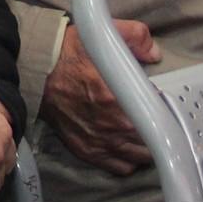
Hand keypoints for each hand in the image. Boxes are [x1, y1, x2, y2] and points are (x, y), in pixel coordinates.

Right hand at [43, 19, 161, 176]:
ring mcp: (100, 142)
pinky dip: (129, 161)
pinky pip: (121, 167)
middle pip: (152, 139)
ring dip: (147, 147)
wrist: (37, 71)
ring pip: (140, 157)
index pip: (156, 113)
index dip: (165, 109)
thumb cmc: (69, 54)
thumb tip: (155, 53)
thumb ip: (136, 36)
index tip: (165, 102)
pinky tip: (130, 148)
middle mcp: (111, 126)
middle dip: (158, 128)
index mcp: (117, 97)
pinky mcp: (88, 151)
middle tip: (158, 117)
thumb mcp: (103, 34)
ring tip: (147, 134)